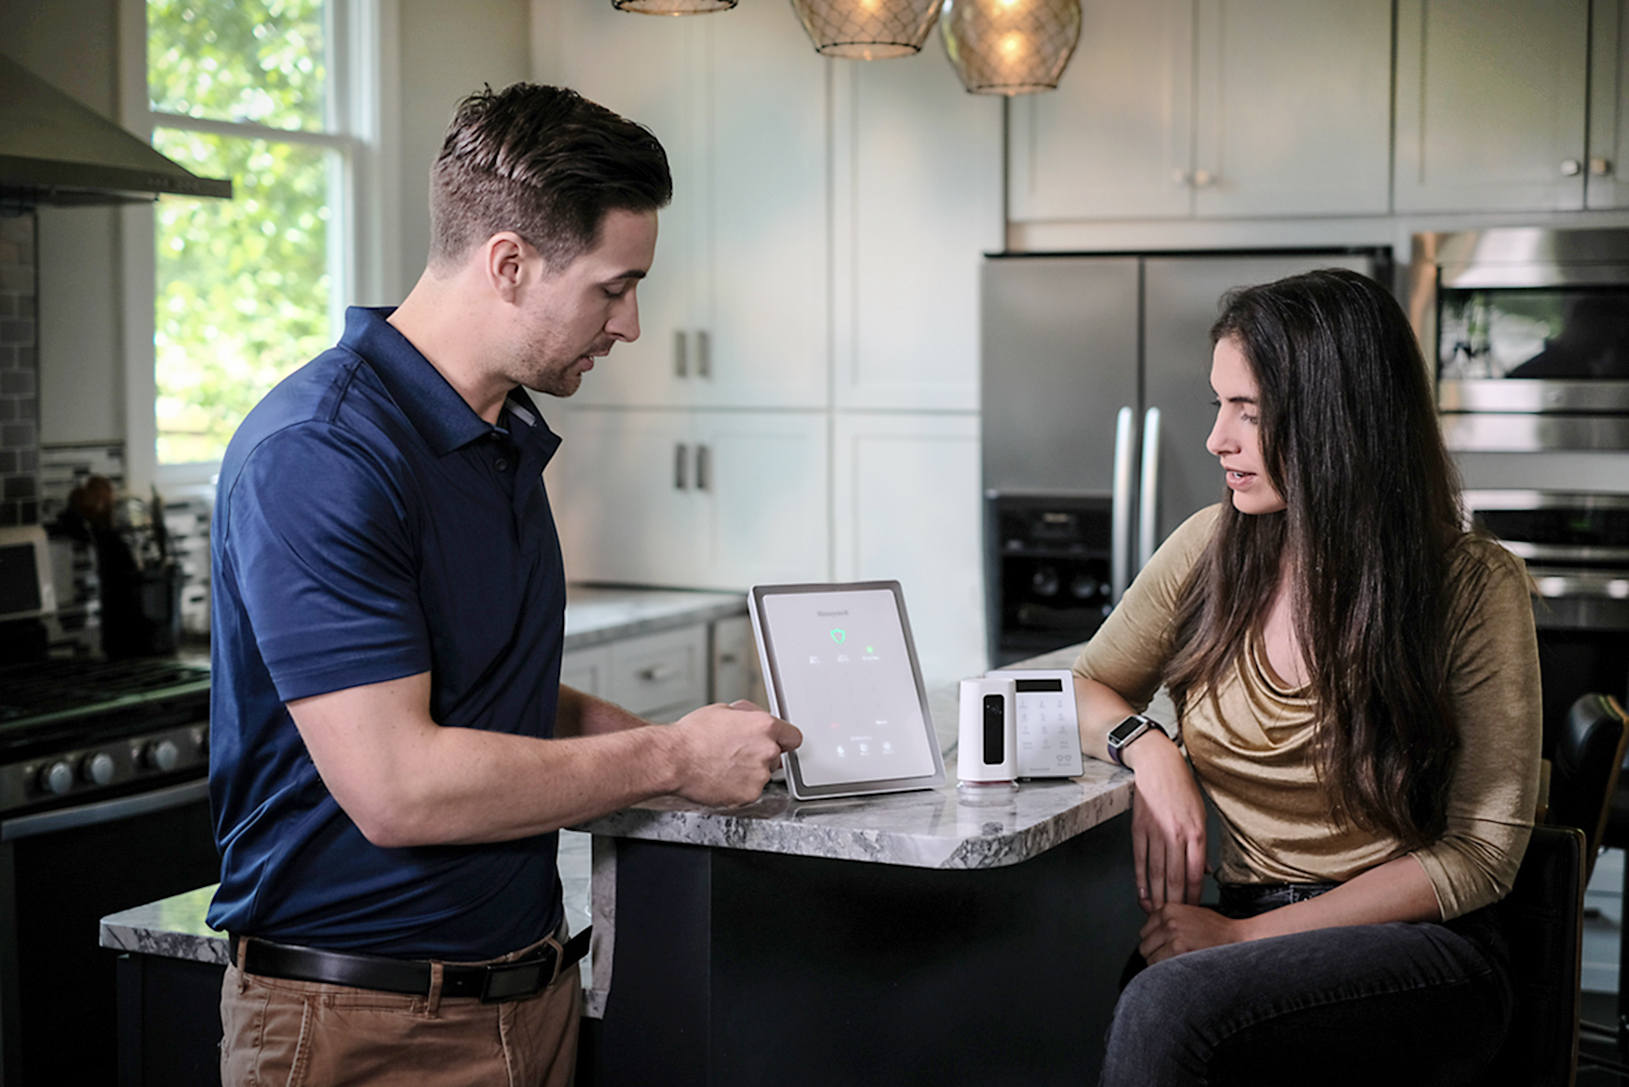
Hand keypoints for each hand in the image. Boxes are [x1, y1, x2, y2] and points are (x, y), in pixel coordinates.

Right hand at [667, 700, 801, 807]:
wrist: (675, 760)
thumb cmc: (693, 736)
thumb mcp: (723, 710)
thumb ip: (748, 716)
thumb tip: (755, 718)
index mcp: (764, 727)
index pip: (792, 737)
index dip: (783, 740)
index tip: (777, 743)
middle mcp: (767, 750)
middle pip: (776, 757)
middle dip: (761, 755)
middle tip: (737, 754)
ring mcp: (760, 775)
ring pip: (762, 775)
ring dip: (749, 772)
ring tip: (724, 765)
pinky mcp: (749, 795)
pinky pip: (750, 791)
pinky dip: (739, 788)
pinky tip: (722, 778)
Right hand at [1121, 732, 1206, 911]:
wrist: (1159, 766)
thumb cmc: (1183, 790)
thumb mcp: (1201, 815)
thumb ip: (1201, 847)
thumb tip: (1204, 872)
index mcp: (1196, 834)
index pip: (1195, 874)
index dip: (1193, 897)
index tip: (1192, 911)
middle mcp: (1176, 835)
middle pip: (1175, 878)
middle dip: (1175, 903)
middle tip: (1173, 920)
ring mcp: (1156, 833)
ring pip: (1156, 873)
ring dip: (1156, 897)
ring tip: (1156, 913)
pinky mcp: (1139, 829)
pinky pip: (1140, 860)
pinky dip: (1141, 880)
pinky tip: (1143, 894)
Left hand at [1138, 902, 1244, 963]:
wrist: (1236, 937)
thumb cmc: (1216, 929)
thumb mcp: (1189, 914)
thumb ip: (1168, 920)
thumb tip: (1148, 934)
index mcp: (1168, 909)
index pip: (1144, 931)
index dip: (1154, 943)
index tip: (1163, 948)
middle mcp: (1168, 920)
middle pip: (1144, 945)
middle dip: (1155, 954)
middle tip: (1170, 959)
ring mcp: (1173, 935)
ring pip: (1150, 958)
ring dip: (1161, 965)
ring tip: (1177, 964)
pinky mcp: (1179, 949)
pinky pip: (1160, 966)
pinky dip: (1167, 971)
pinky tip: (1180, 968)